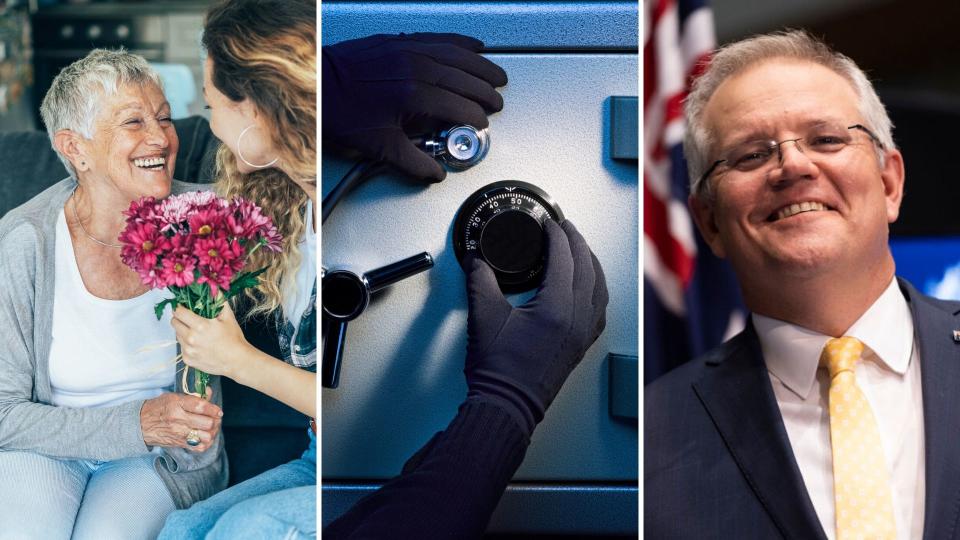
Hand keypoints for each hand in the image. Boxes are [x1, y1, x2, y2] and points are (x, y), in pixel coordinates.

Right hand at [140, 391, 221, 451]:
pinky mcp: (179, 443)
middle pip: (207, 423)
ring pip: (206, 436)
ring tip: (212, 428)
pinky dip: (206, 443)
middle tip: (216, 419)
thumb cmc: (158, 407)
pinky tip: (205, 437)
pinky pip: (199, 447)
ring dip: (212, 432)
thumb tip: (209, 392)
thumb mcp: (173, 397)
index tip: (218, 410)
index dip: (213, 409)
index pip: (201, 406)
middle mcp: (178, 419)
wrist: (140, 424)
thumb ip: (193, 396)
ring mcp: (179, 433)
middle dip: (215, 421)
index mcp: (176, 404)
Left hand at [171, 302, 249, 378]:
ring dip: (183, 332)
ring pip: (177, 335)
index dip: (179, 308)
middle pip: (174, 323)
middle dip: (179, 319)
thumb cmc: (234, 339)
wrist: (237, 361)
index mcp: (200, 326)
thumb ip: (219, 301)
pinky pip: (181, 348)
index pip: (178, 312)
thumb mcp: (228, 317)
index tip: (183, 307)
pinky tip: (198, 344)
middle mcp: (190, 339)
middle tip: (188, 319)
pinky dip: (187, 344)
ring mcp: (188, 350)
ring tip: (196, 333)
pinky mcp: (188, 360)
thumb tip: (214, 288)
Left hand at [322, 32, 507, 181]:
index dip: (475, 116)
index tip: (482, 123)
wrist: (316, 86)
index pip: (457, 105)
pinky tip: (471, 45)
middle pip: (463, 77)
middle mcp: (413, 66)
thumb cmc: (340, 112)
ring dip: (479, 65)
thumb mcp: (378, 147)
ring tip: (495, 74)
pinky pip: (438, 38)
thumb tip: (433, 173)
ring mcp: (407, 49)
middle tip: (496, 101)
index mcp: (412, 94)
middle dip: (484, 91)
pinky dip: (459, 42)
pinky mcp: (399, 40)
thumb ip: (412, 162)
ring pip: (456, 54)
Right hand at [463, 220, 607, 435]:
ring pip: (599, 287)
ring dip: (590, 263)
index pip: (564, 258)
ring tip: (578, 250)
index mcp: (557, 308)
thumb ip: (480, 279)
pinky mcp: (582, 345)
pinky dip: (595, 288)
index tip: (548, 222)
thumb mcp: (483, 315)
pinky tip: (588, 287)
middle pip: (587, 267)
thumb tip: (477, 259)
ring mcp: (583, 333)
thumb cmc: (498, 370)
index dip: (556, 235)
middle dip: (576, 242)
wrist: (507, 405)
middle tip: (565, 227)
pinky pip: (600, 308)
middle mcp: (578, 319)